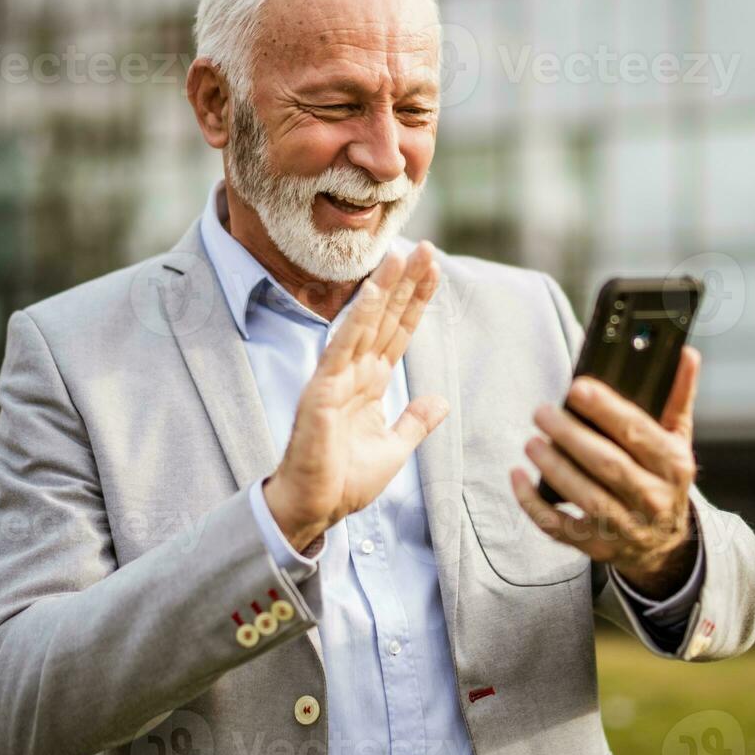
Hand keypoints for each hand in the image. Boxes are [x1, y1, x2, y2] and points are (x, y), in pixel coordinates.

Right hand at [265, 242, 449, 550]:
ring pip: (365, 323)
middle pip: (386, 319)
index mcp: (370, 383)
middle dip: (406, 284)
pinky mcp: (323, 390)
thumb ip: (414, 422)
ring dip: (384, 288)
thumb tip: (439, 401)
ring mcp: (336, 377)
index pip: (398, 333)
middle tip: (425, 246)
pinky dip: (359, 317)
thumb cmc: (346, 481)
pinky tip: (374, 291)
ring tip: (402, 254)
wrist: (315, 508)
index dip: (416, 302)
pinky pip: (343, 346)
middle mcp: (354, 373)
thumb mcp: (394, 448)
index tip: (433, 271)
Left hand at [510, 346, 701, 599]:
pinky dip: (534, 504)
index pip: (638, 433)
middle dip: (571, 436)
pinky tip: (518, 477)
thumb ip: (678, 396)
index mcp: (673, 465)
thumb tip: (686, 354)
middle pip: (608, 465)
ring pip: (586, 497)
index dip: (607, 410)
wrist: (665, 544)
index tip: (578, 388)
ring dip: (555, 468)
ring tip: (532, 442)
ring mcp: (626, 526)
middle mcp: (653, 498)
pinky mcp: (598, 545)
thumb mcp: (677, 438)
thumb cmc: (664, 479)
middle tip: (542, 412)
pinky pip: (560, 527)